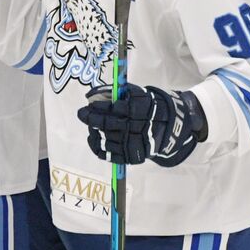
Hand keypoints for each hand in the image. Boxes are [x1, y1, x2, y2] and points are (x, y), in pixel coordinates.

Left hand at [78, 84, 207, 166]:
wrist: (168, 128)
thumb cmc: (147, 107)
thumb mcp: (138, 95)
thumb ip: (117, 93)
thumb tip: (91, 94)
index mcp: (138, 110)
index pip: (114, 107)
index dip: (99, 104)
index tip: (89, 101)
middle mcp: (136, 128)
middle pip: (108, 123)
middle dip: (91, 117)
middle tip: (81, 113)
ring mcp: (133, 144)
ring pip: (106, 139)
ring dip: (94, 131)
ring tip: (91, 126)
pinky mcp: (131, 156)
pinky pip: (109, 155)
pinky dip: (97, 147)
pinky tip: (93, 138)